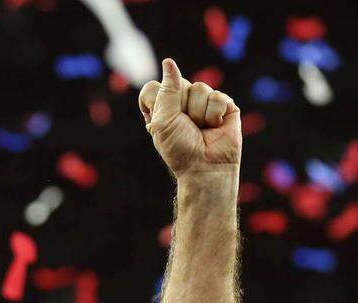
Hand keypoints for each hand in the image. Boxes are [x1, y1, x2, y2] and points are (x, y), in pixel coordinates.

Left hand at [139, 59, 241, 178]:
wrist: (205, 167)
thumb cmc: (180, 149)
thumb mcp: (164, 121)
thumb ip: (166, 91)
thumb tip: (169, 61)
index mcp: (161, 108)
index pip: (153, 87)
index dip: (157, 102)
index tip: (161, 121)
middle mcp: (181, 102)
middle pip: (178, 83)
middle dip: (180, 107)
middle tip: (185, 126)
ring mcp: (203, 102)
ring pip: (199, 87)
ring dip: (198, 113)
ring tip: (201, 128)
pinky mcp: (224, 105)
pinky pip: (217, 96)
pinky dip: (213, 115)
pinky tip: (214, 127)